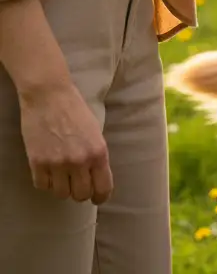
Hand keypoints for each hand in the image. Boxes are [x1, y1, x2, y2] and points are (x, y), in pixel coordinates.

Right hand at [19, 79, 112, 203]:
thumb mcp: (95, 132)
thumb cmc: (75, 110)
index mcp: (98, 152)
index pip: (103, 188)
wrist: (49, 96)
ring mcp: (57, 164)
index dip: (100, 197)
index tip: (97, 198)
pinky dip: (46, 182)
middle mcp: (79, 161)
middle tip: (77, 183)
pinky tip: (48, 170)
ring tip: (62, 174)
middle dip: (80, 192)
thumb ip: (95, 155)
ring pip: (61, 194)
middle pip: (81, 195)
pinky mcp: (37, 163)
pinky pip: (42, 186)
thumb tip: (95, 177)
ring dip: (62, 187)